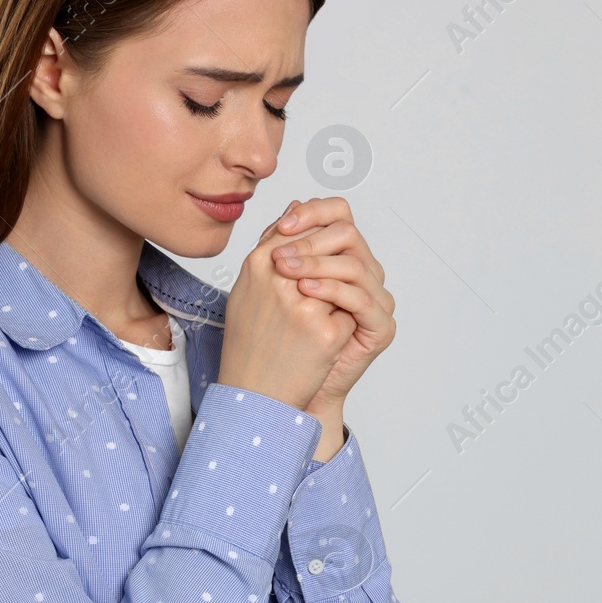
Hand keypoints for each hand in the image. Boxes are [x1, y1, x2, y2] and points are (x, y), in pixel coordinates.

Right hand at [217, 212, 356, 411]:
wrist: (253, 395)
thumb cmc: (251, 343)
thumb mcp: (250, 288)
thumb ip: (272, 244)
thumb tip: (297, 207)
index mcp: (258, 263)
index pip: (302, 224)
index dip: (321, 232)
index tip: (326, 248)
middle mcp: (279, 278)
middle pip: (334, 240)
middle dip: (344, 256)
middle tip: (343, 276)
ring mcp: (303, 304)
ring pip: (347, 275)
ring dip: (343, 292)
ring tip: (328, 312)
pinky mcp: (324, 331)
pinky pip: (351, 312)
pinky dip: (345, 324)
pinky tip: (326, 342)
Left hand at [266, 196, 395, 413]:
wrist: (285, 388)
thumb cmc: (279, 339)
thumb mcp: (276, 282)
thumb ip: (285, 246)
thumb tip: (288, 207)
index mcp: (342, 257)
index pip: (339, 216)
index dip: (312, 214)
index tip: (280, 227)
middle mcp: (364, 275)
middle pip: (350, 235)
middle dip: (311, 240)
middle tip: (278, 254)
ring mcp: (375, 301)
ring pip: (355, 265)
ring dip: (317, 263)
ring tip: (286, 271)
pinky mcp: (380, 327)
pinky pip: (361, 300)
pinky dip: (333, 291)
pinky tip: (306, 292)